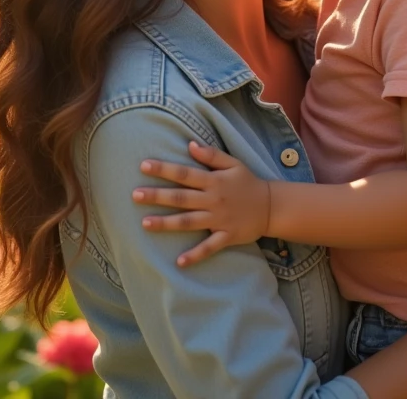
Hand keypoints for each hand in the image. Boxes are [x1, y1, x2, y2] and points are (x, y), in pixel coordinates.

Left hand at [132, 141, 271, 265]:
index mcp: (213, 181)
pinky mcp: (226, 236)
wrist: (271, 206)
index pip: (184, 173)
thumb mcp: (233, 163)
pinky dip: (195, 255)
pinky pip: (209, 247)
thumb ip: (211, 155)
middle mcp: (213, 200)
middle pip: (181, 198)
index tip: (144, 165)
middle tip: (134, 195)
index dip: (164, 169)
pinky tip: (179, 262)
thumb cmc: (248, 182)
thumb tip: (190, 145)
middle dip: (157, 196)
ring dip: (167, 223)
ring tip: (145, 224)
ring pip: (188, 222)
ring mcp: (219, 220)